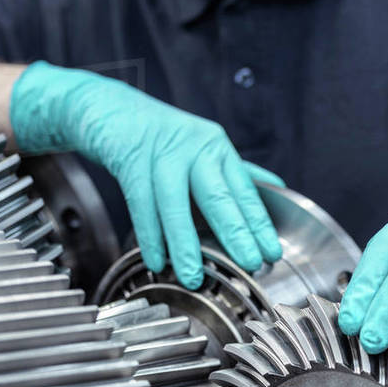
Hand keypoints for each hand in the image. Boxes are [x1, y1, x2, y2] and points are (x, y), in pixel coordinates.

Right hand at [11, 62, 282, 288]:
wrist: (111, 110)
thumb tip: (276, 188)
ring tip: (193, 276)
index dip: (258, 223)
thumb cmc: (161, 135)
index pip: (244, 190)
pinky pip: (141, 206)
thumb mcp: (203, 147)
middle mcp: (193, 148)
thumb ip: (236, 171)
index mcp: (216, 148)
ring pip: (175, 205)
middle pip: (217, 195)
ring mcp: (161, 154)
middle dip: (235, 233)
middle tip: (249, 262)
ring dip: (184, 244)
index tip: (271, 251)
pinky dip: (149, 237)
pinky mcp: (131, 161)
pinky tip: (157, 261)